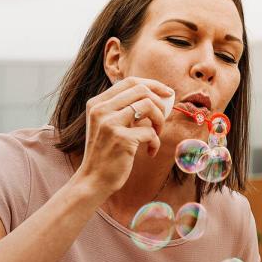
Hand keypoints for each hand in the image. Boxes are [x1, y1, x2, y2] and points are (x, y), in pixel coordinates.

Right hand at [74, 77, 173, 196]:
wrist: (93, 180)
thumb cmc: (107, 152)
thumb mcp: (108, 125)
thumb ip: (124, 109)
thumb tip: (157, 95)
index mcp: (97, 103)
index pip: (130, 81)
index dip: (153, 84)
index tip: (168, 93)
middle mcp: (101, 109)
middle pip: (142, 90)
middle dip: (159, 103)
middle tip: (161, 119)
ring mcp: (110, 123)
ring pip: (148, 106)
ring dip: (160, 121)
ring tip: (156, 134)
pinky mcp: (121, 138)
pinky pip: (150, 132)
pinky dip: (156, 142)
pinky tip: (150, 151)